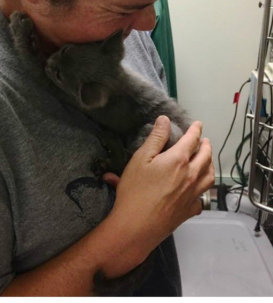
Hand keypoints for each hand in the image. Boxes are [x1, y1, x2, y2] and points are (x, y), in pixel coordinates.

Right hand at [100, 115, 214, 272]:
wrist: (138, 225)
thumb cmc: (135, 190)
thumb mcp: (140, 159)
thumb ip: (155, 138)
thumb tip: (165, 120)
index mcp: (178, 160)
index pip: (192, 140)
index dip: (195, 130)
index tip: (198, 124)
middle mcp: (191, 175)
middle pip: (205, 156)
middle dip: (206, 146)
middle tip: (204, 140)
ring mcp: (194, 193)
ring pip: (209, 175)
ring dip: (210, 164)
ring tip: (207, 160)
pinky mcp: (191, 209)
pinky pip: (203, 196)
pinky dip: (203, 189)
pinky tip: (198, 190)